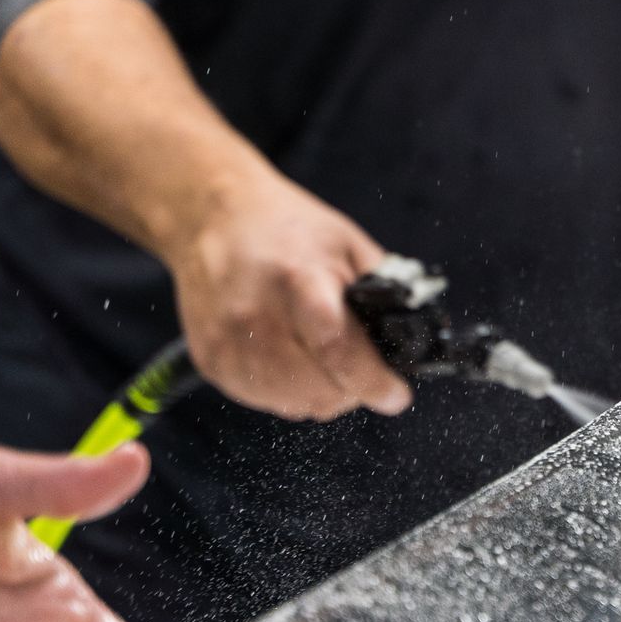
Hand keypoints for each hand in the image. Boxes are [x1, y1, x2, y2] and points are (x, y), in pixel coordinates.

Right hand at [163, 167, 412, 420]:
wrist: (210, 216)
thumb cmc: (286, 228)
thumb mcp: (347, 244)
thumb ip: (381, 292)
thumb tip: (411, 339)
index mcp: (299, 280)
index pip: (337, 349)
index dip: (372, 382)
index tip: (396, 395)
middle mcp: (256, 315)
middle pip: (317, 389)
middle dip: (353, 391)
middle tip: (363, 374)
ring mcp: (227, 342)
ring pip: (291, 405)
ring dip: (320, 396)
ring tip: (328, 367)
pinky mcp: (209, 359)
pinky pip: (261, 401)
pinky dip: (286, 394)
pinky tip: (293, 364)